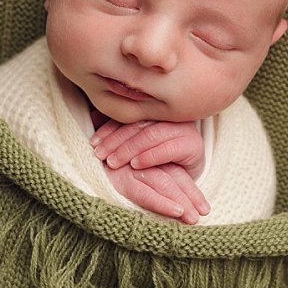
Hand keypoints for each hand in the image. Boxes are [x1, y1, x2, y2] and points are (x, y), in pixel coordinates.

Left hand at [90, 119, 205, 179]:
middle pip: (138, 124)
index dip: (108, 128)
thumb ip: (118, 129)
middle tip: (99, 154)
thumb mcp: (135, 145)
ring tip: (113, 162)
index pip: (128, 116)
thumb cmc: (157, 159)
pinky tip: (136, 165)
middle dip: (115, 140)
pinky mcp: (193, 145)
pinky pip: (169, 149)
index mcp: (155, 110)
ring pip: (151, 135)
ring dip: (129, 149)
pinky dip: (150, 156)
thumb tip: (93, 116)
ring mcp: (184, 129)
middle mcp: (170, 116)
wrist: (186, 178)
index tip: (93, 142)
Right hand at [104, 162, 209, 223]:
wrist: (77, 155)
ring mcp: (131, 170)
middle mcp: (141, 162)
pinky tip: (177, 211)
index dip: (190, 190)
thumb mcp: (124, 167)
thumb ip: (143, 175)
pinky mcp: (120, 180)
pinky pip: (146, 193)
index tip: (204, 208)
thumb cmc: (101, 164)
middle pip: (173, 178)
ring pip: (165, 185)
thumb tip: (167, 198)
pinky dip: (162, 202)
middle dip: (190, 197)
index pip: (174, 173)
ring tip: (195, 218)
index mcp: (145, 157)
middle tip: (204, 214)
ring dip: (182, 202)